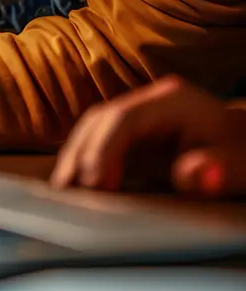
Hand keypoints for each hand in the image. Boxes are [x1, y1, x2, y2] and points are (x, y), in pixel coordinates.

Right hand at [50, 76, 245, 196]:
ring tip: (62, 190)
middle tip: (67, 189)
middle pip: (102, 118)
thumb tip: (192, 174)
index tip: (96, 181)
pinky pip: (100, 139)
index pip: (125, 117)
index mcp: (173, 100)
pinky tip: (74, 183)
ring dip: (75, 155)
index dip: (105, 147)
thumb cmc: (240, 153)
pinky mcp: (134, 133)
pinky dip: (83, 159)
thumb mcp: (238, 164)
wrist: (242, 144)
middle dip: (80, 152)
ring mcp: (140, 114)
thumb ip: (216, 169)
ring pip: (95, 126)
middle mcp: (151, 102)